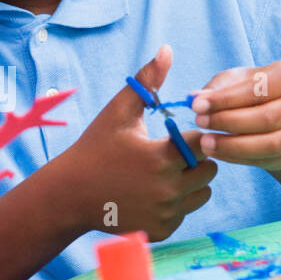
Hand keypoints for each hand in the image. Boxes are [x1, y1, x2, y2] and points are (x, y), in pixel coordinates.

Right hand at [57, 45, 216, 242]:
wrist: (70, 195)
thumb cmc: (95, 148)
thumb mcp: (118, 113)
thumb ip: (146, 82)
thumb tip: (167, 49)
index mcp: (161, 156)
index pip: (204, 143)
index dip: (194, 137)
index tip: (177, 135)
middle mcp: (167, 188)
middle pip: (210, 169)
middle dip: (196, 159)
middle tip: (170, 155)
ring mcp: (166, 212)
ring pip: (203, 192)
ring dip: (191, 182)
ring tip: (164, 173)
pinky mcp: (163, 229)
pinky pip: (187, 212)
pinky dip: (177, 203)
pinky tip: (153, 193)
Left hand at [192, 61, 280, 170]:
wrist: (269, 112)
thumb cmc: (247, 90)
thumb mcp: (232, 80)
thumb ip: (215, 88)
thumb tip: (196, 98)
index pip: (259, 89)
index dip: (226, 99)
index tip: (197, 105)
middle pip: (267, 118)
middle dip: (228, 122)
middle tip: (199, 122)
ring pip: (269, 144)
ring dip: (232, 145)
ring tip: (205, 141)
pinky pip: (262, 160)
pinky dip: (235, 158)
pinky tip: (215, 151)